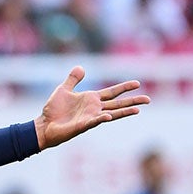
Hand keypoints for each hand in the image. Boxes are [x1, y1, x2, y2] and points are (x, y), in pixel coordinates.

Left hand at [34, 66, 148, 149]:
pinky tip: (109, 115)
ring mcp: (90, 118)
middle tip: (148, 99)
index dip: (124, 87)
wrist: (43, 125)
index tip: (137, 83)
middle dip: (132, 101)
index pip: (112, 92)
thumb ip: (73, 79)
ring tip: (138, 110)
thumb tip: (81, 67)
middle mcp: (94, 109)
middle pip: (117, 103)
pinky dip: (101, 118)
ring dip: (124, 112)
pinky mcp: (82, 126)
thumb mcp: (63, 89)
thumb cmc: (53, 110)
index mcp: (91, 99)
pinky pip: (94, 121)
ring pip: (111, 113)